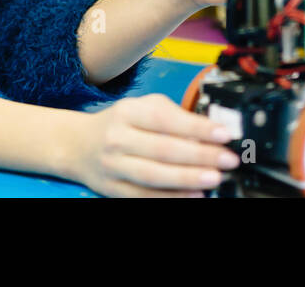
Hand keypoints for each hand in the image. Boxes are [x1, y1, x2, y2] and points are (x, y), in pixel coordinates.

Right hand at [66, 94, 240, 196]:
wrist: (77, 145)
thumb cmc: (119, 124)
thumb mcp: (141, 107)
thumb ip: (173, 115)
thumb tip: (209, 131)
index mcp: (127, 112)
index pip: (165, 118)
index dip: (196, 126)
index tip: (223, 133)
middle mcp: (118, 138)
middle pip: (162, 149)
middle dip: (199, 155)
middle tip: (227, 158)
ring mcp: (114, 166)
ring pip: (153, 175)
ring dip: (187, 178)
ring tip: (214, 178)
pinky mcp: (113, 189)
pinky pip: (145, 196)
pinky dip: (172, 197)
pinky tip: (195, 195)